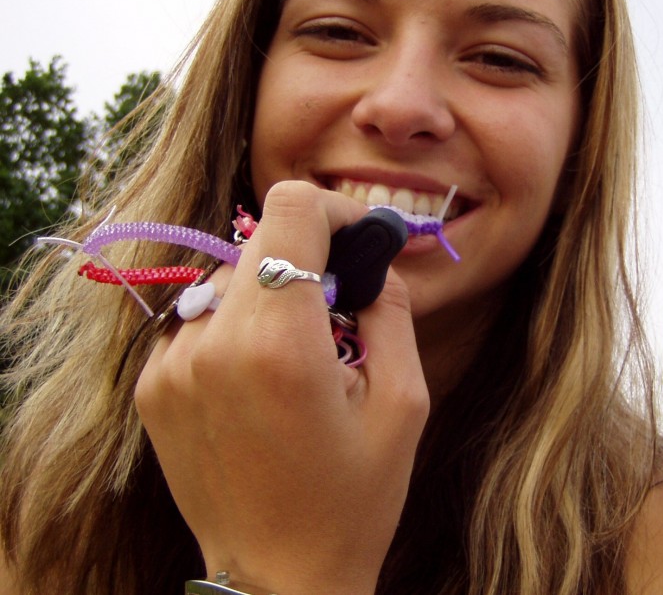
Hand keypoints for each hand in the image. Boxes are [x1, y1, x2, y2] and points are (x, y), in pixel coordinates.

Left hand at [135, 181, 429, 594]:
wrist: (278, 578)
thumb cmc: (354, 499)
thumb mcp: (403, 403)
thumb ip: (389, 310)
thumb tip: (374, 257)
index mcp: (279, 345)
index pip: (290, 211)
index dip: (335, 210)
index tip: (360, 239)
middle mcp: (211, 344)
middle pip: (258, 241)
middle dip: (307, 257)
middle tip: (340, 305)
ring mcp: (171, 366)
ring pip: (227, 279)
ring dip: (269, 295)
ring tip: (299, 354)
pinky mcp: (152, 387)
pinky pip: (200, 321)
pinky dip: (236, 328)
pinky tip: (260, 380)